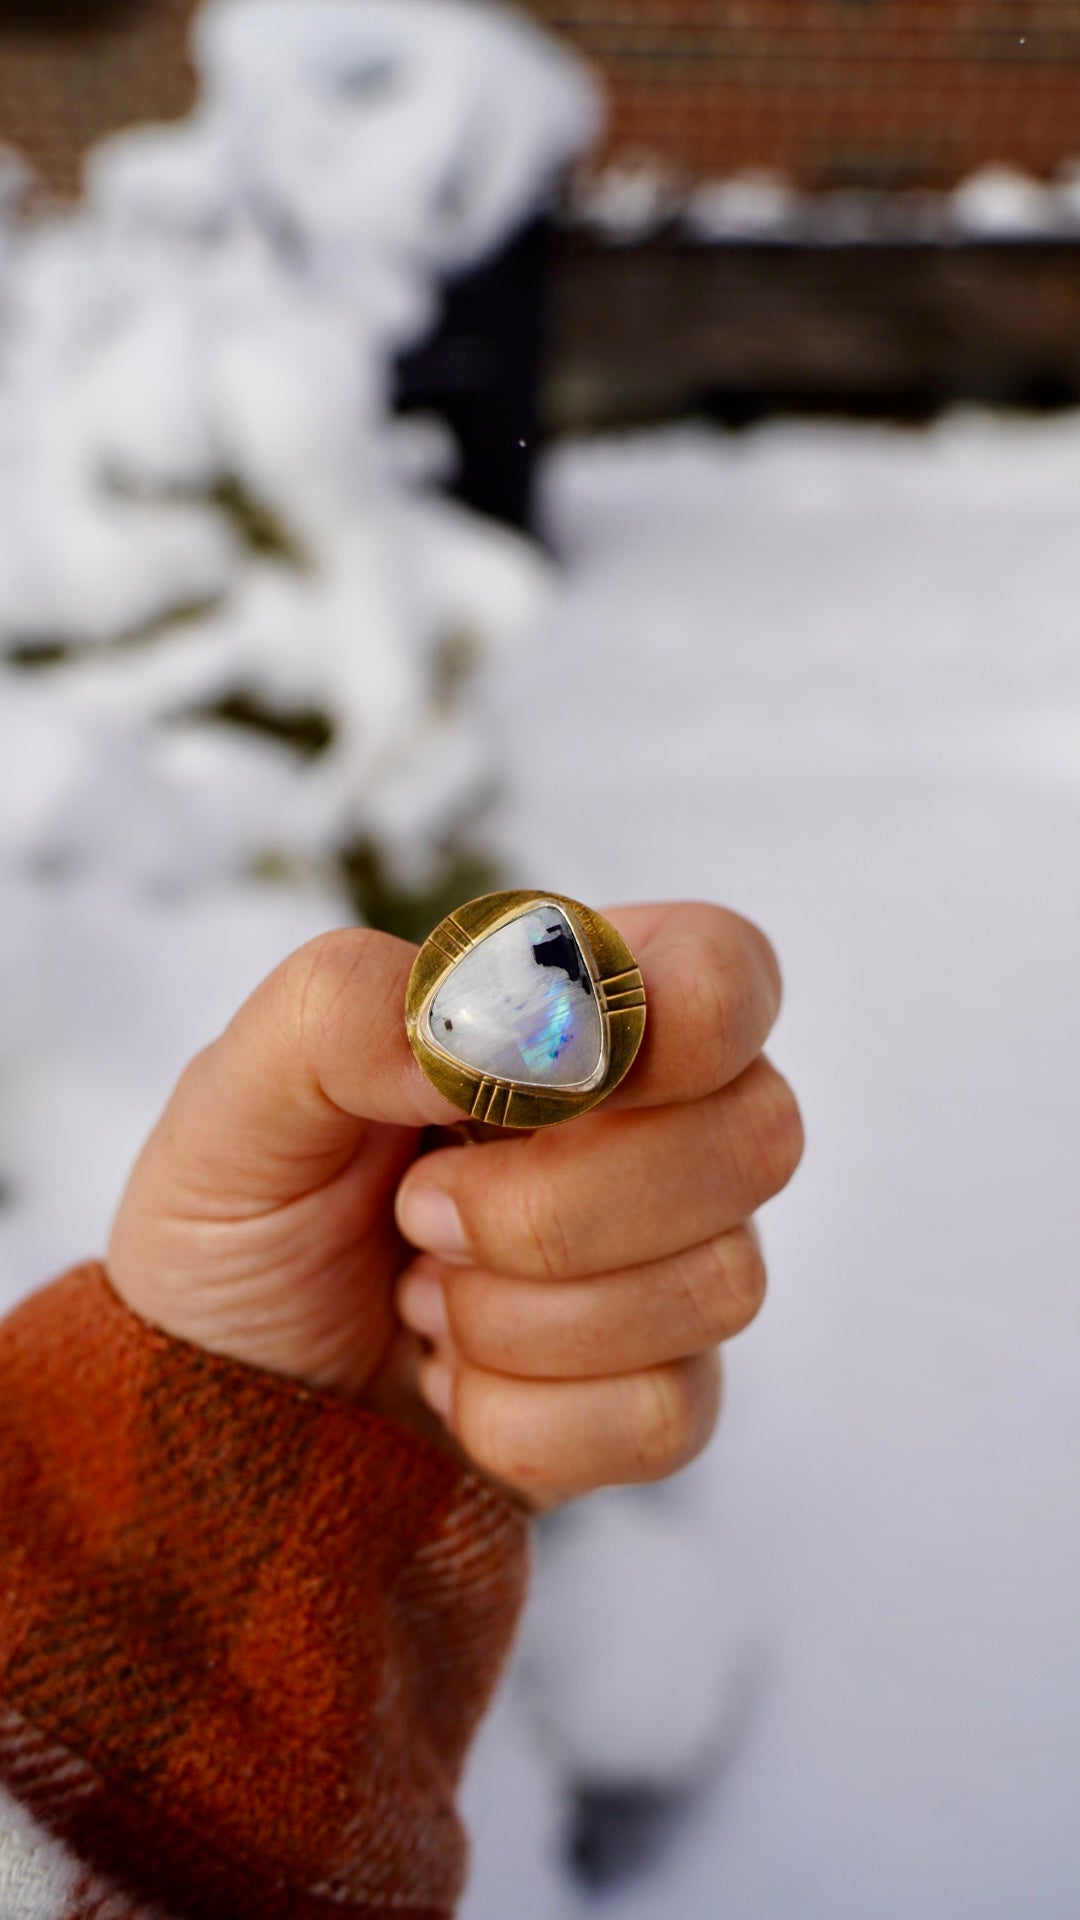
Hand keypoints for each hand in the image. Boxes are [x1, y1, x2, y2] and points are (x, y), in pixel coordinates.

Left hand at [107, 904, 801, 1507]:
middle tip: (420, 1213)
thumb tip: (516, 1031)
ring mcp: (669, 1269)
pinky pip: (666, 1415)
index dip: (671, 1028)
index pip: (727, 971)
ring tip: (419, 1295)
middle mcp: (652, 1129)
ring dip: (518, 1314)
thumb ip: (351, 1006)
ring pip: (722, 1283)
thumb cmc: (238, 1223)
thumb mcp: (237, 1091)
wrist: (213, 1405)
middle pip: (758, 1134)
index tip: (536, 1092)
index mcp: (570, 1014)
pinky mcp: (656, 1399)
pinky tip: (451, 1382)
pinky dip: (519, 1414)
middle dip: (555, 1203)